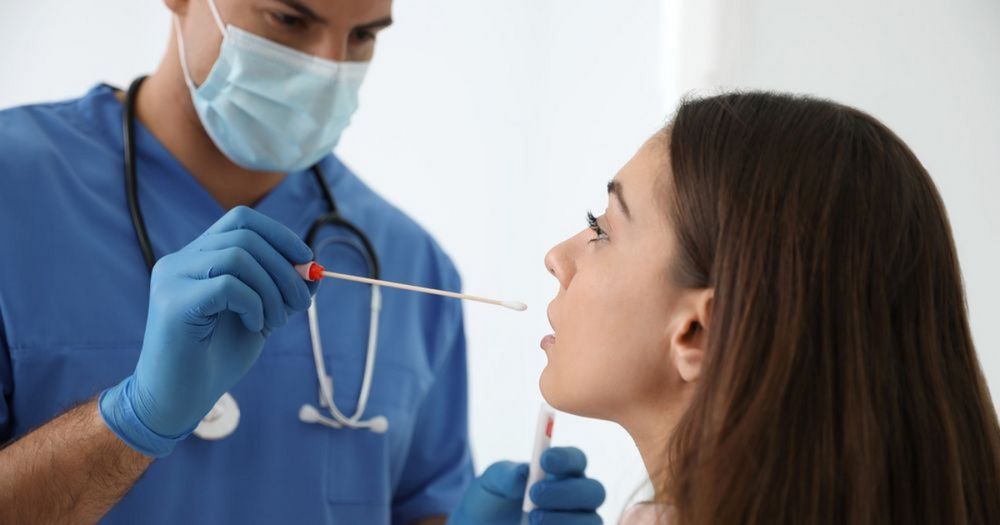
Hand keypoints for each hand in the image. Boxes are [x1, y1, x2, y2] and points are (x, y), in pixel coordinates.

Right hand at [99, 206, 314, 456]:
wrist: (179, 400)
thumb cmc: (217, 357)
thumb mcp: (262, 315)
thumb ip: (282, 289)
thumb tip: (313, 268)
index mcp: (198, 257)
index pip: (242, 220)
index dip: (280, 234)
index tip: (306, 262)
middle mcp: (180, 261)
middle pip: (244, 235)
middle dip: (284, 268)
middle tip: (300, 303)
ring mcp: (172, 279)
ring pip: (237, 256)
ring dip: (272, 290)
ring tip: (276, 321)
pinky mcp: (172, 303)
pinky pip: (228, 284)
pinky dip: (254, 304)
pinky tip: (254, 326)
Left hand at [449, 447, 604, 524]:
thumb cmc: (491, 503)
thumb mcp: (490, 484)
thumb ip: (506, 476)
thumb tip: (524, 474)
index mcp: (561, 474)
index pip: (577, 460)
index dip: (566, 458)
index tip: (545, 460)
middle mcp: (576, 500)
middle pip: (594, 491)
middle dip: (566, 492)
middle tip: (534, 494)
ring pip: (592, 521)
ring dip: (563, 519)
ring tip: (532, 519)